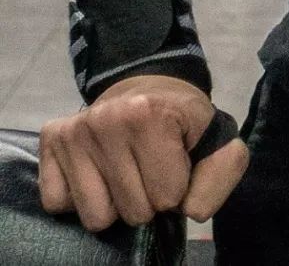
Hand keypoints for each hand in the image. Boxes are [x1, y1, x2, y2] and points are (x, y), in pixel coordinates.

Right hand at [38, 74, 249, 231]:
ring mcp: (75, 131)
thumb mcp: (219, 141)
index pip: (168, 198)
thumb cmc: (184, 122)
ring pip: (95, 218)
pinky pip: (58, 204)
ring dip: (113, 204)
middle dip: (146, 199)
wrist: (149, 86)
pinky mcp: (50, 140)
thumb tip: (191, 210)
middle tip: (148, 168)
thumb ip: (222, 174)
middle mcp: (106, 119)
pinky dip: (78, 198)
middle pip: (132, 212)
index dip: (175, 188)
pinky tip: (95, 170)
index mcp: (150, 113)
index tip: (173, 163)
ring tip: (123, 170)